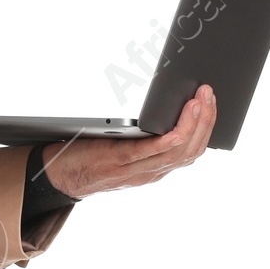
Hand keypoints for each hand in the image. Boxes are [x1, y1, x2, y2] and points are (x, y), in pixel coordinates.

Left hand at [41, 85, 215, 198]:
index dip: (207, 126)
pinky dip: (169, 139)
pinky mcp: (120, 162)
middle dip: (206, 120)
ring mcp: (137, 170)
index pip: (192, 151)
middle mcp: (150, 173)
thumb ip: (145, 133)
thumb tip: (164, 100)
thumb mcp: (124, 147)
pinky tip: (175, 125)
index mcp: (154, 168)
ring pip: (178, 152)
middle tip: (208, 92)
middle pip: (191, 150)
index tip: (212, 101)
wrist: (57, 176)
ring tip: (199, 100)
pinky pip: (152, 153)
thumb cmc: (90, 156)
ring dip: (193, 125)